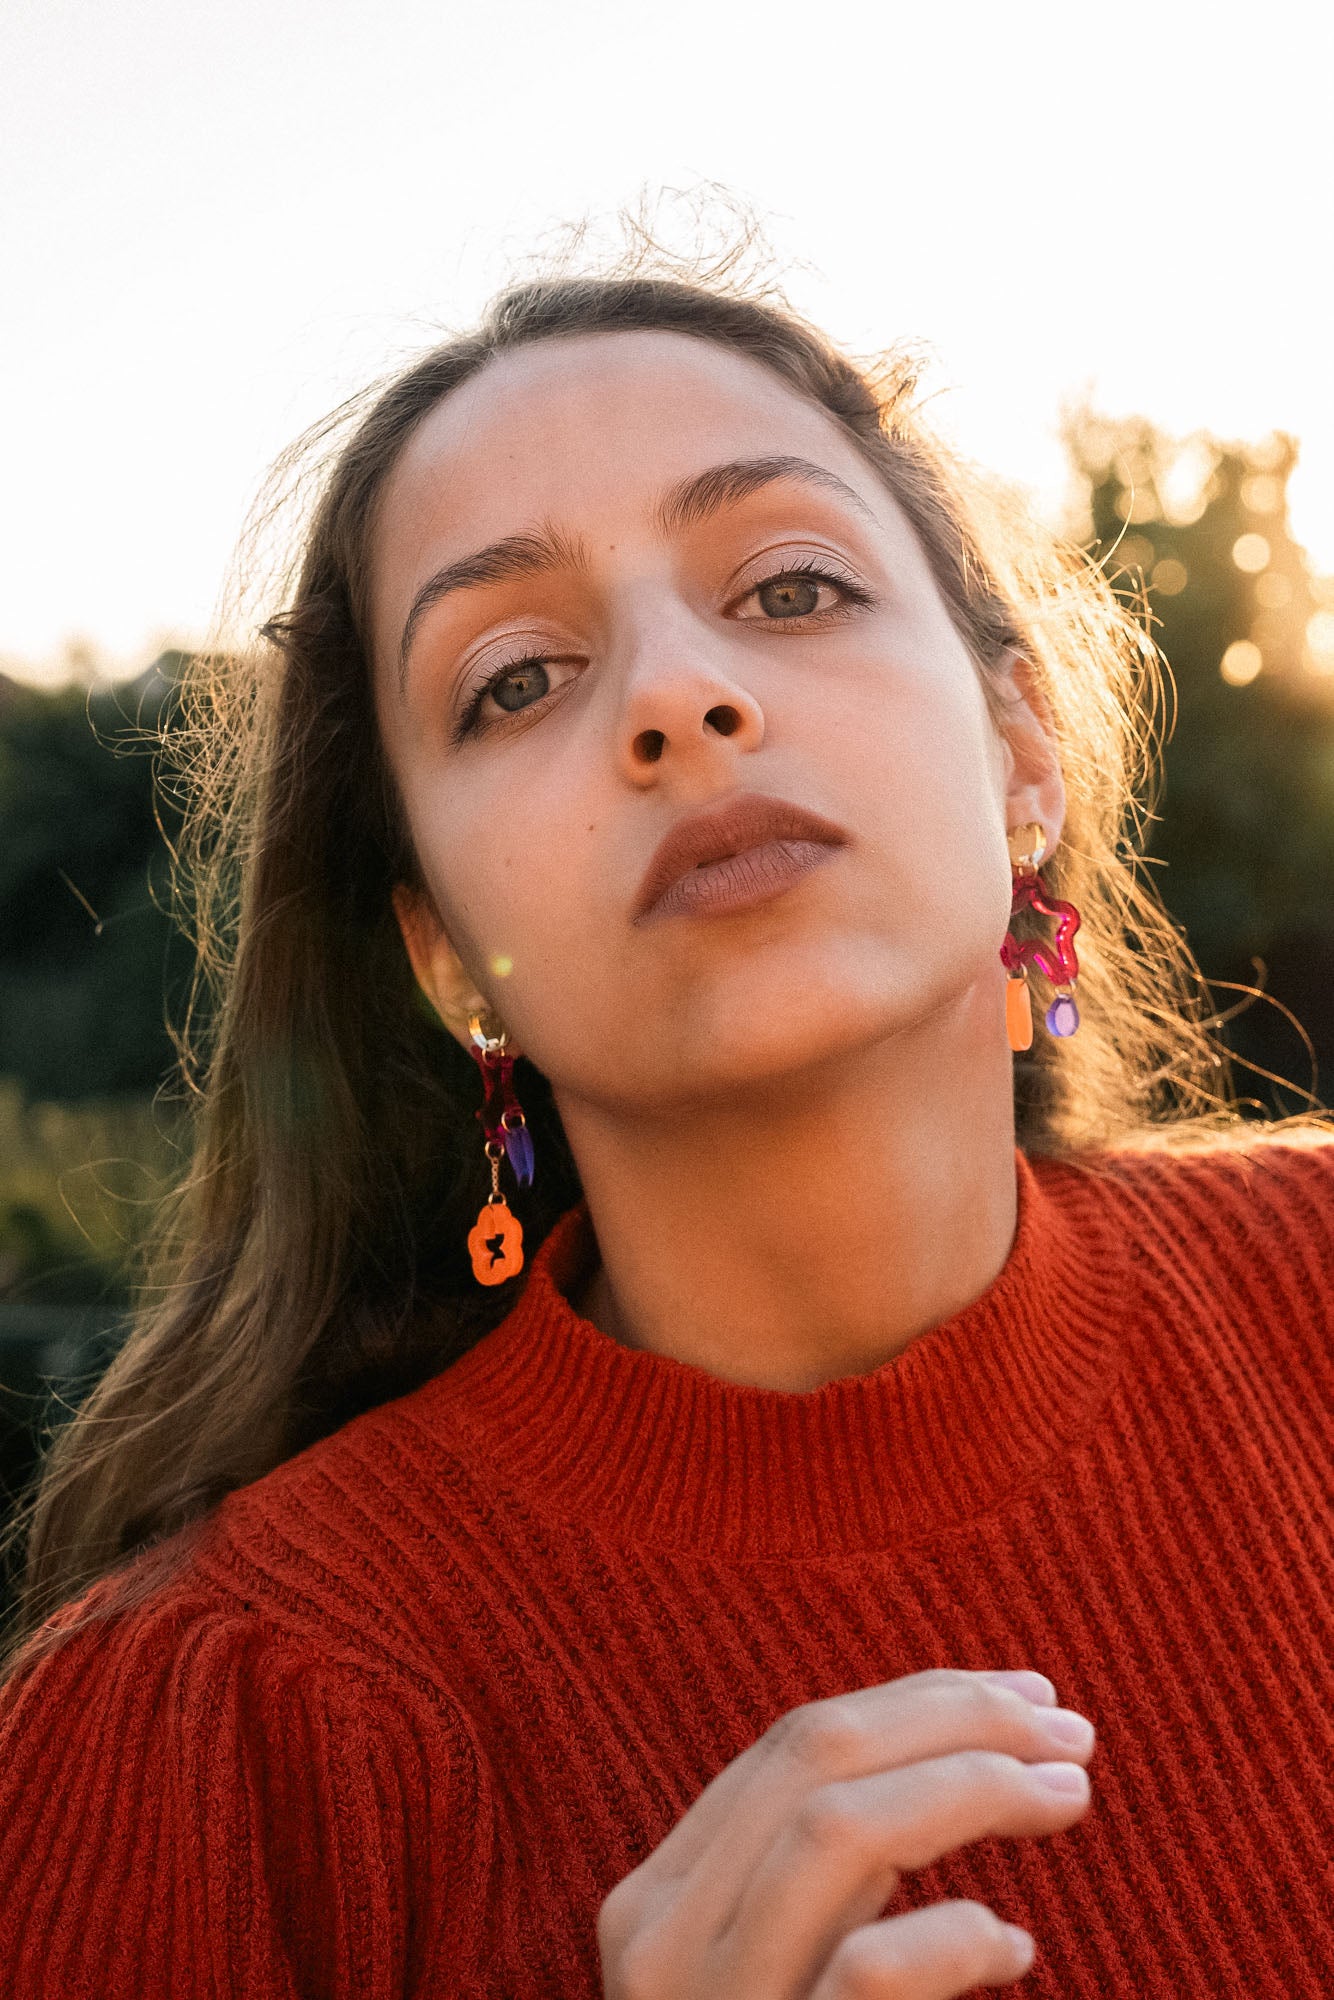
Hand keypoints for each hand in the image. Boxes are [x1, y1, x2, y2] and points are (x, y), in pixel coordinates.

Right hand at [598, 1666, 1093, 1999]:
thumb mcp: (782, 1964)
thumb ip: (836, 1875)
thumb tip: (974, 1746)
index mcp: (659, 1895)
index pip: (792, 1742)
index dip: (922, 1697)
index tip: (1030, 1692)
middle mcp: (664, 1940)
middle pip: (814, 1754)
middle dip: (957, 1717)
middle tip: (1072, 1728)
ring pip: (834, 1830)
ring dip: (970, 1787)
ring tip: (1071, 1797)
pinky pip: (868, 1974)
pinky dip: (952, 1936)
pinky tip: (1015, 1945)